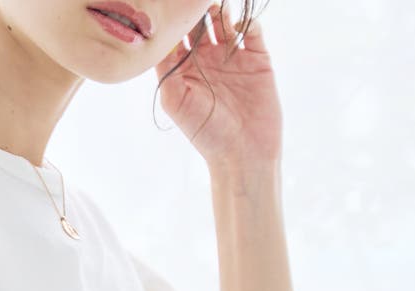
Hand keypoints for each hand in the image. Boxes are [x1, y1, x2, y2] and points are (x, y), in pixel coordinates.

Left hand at [153, 3, 282, 169]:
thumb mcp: (175, 101)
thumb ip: (165, 69)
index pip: (175, 36)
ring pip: (225, 20)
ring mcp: (232, 57)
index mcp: (183, 69)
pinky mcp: (257, 58)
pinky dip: (246, 20)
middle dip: (195, 9)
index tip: (170, 8)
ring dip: (220, 9)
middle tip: (192, 3)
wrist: (243, 151)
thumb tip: (157, 38)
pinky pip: (252, 29)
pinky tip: (237, 26)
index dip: (173, 21)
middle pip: (200, 22)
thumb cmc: (204, 132)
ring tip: (214, 6)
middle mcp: (206, 60)